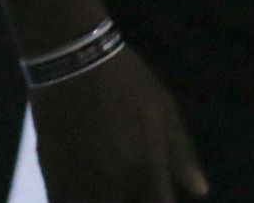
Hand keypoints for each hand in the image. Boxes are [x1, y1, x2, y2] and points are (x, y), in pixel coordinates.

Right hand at [32, 47, 209, 200]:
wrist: (74, 65)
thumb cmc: (128, 85)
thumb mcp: (165, 113)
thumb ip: (182, 156)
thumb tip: (200, 191)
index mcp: (147, 171)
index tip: (159, 196)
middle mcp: (115, 188)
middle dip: (132, 202)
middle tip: (134, 187)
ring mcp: (81, 187)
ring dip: (105, 200)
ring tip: (110, 186)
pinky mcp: (53, 181)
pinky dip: (77, 200)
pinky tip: (85, 185)